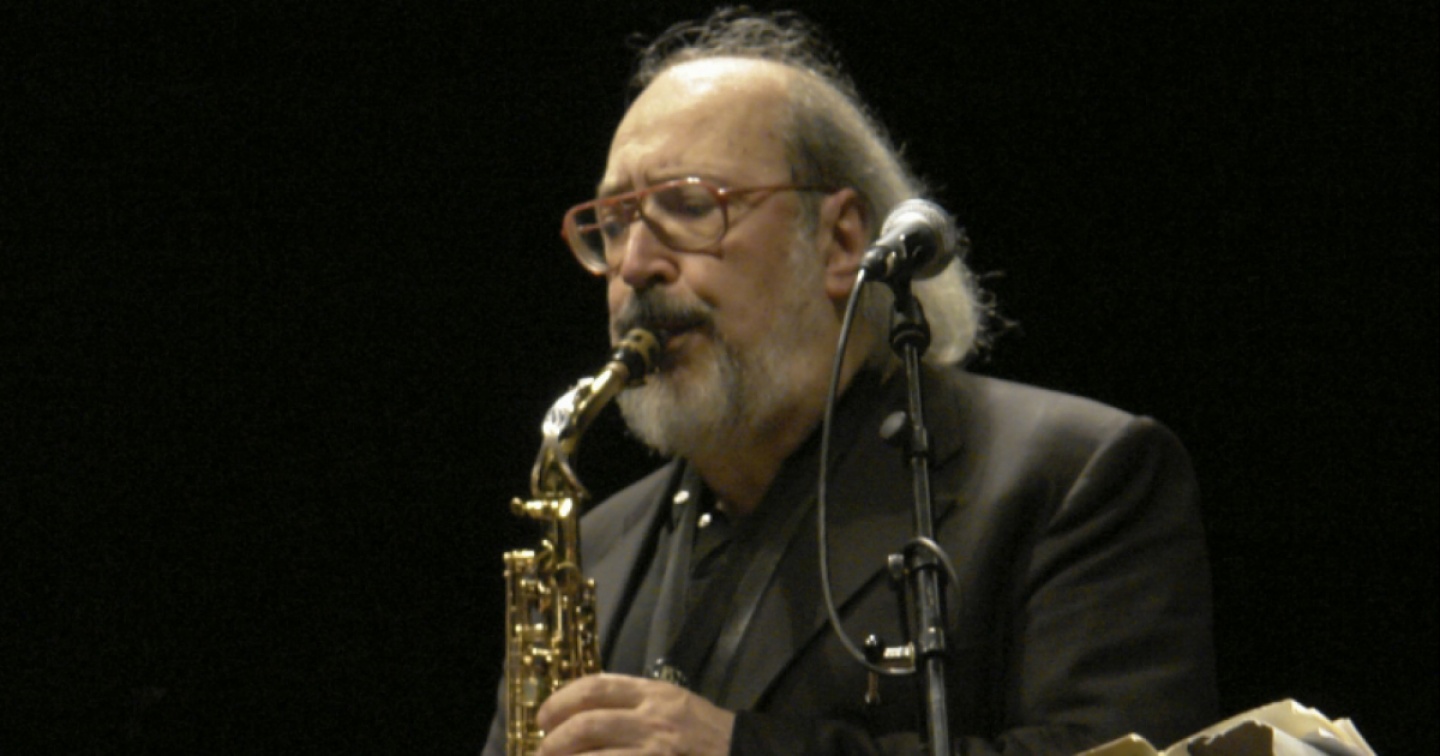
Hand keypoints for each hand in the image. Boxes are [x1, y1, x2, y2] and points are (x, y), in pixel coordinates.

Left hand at [535, 672, 734, 755]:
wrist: (741, 752)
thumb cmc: (702, 731)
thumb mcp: (671, 702)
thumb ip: (632, 703)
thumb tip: (581, 713)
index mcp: (654, 693)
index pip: (596, 687)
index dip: (561, 701)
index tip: (543, 717)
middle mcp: (653, 720)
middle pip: (588, 723)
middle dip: (556, 739)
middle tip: (544, 749)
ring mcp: (655, 753)